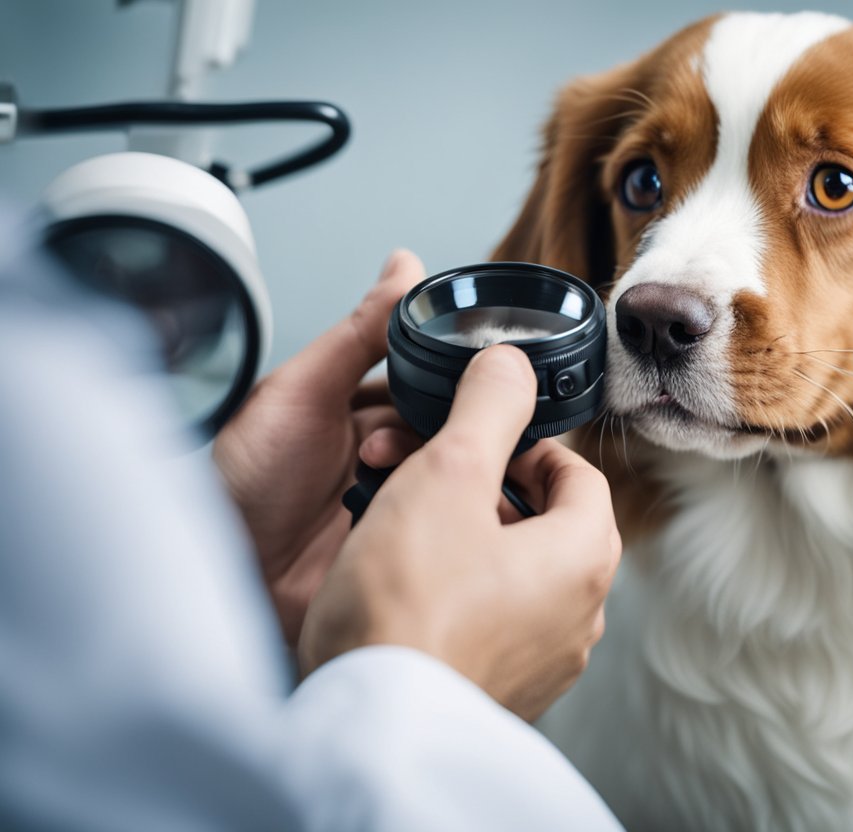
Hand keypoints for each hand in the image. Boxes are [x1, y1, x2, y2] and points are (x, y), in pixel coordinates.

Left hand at [213, 250, 426, 646]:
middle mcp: (384, 452)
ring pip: (457, 475)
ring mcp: (397, 501)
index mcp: (360, 407)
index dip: (447, 377)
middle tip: (396, 441)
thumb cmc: (240, 485)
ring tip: (379, 477)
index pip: (429, 379)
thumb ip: (359, 332)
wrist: (226, 578)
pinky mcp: (406, 547)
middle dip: (439, 429)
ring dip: (434, 474)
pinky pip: (451, 527)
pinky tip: (420, 517)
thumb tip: (403, 266)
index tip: (465, 377)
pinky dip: (445, 518)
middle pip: (450, 426)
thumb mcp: (301, 392)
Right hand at [298, 345, 622, 721]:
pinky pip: (491, 621)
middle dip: (491, 491)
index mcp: (583, 557)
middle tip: (438, 480)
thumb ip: (488, 406)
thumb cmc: (407, 604)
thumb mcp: (448, 472)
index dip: (529, 445)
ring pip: (517, 573)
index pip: (580, 476)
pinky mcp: (502, 690)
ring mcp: (543, 661)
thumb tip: (511, 362)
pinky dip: (458, 593)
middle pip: (549, 523)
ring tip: (411, 529)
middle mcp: (579, 616)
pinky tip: (406, 587)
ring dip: (470, 540)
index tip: (485, 441)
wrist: (368, 721)